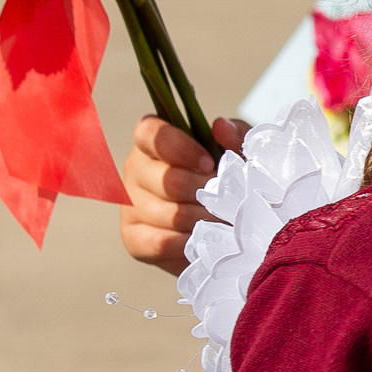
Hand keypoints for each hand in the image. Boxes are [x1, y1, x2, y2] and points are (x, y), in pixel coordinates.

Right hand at [119, 110, 240, 273]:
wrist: (225, 226)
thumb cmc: (229, 181)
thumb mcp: (241, 153)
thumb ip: (236, 135)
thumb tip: (220, 127)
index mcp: (153, 141)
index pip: (151, 134)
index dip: (182, 149)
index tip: (210, 164)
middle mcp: (135, 169)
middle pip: (168, 180)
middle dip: (206, 193)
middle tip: (226, 200)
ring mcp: (130, 204)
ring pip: (170, 214)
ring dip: (205, 220)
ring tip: (222, 220)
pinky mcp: (133, 238)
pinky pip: (161, 242)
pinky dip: (189, 243)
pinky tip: (203, 240)